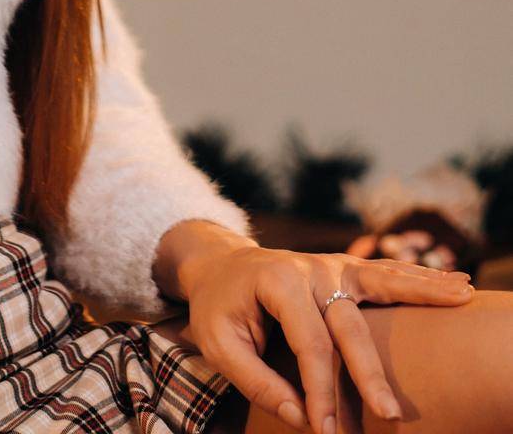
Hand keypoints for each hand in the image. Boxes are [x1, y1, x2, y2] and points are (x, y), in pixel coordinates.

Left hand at [177, 234, 474, 432]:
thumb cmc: (219, 306)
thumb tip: (300, 416)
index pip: (308, 342)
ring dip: (424, 291)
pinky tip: (455, 283)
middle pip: (348, 323)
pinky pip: (386, 275)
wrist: (220, 264)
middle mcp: (311, 266)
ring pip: (383, 282)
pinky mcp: (345, 270)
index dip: (319, 389)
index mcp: (278, 280)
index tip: (326, 430)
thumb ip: (256, 379)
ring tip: (464, 297)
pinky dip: (420, 279)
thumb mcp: (217, 342)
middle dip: (369, 370)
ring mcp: (332, 265)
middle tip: (389, 412)